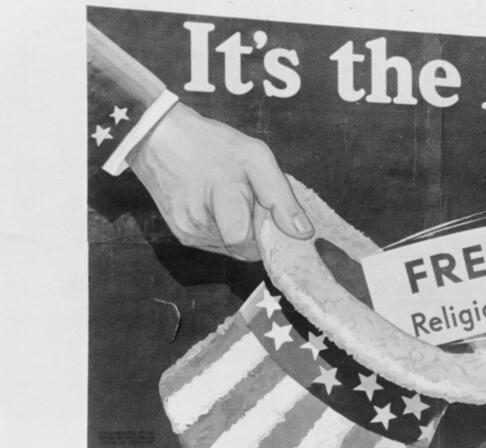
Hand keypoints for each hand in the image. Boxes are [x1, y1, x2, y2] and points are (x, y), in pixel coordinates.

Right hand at [129, 103, 313, 259]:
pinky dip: (227, 230)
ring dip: (242, 231)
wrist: (159, 138)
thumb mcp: (256, 157)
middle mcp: (199, 223)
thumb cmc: (211, 144)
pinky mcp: (182, 236)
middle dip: (258, 232)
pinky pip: (218, 245)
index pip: (247, 243)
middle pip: (245, 249)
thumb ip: (282, 198)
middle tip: (253, 203)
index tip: (273, 221)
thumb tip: (304, 234)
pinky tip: (222, 206)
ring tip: (234, 200)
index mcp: (221, 199)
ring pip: (232, 249)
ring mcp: (188, 233)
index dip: (267, 238)